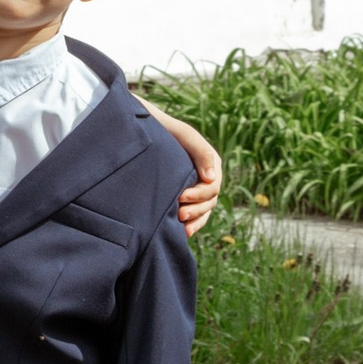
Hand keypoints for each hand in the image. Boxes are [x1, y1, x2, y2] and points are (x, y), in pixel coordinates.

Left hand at [140, 97, 221, 234]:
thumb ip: (202, 153)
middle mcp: (208, 178)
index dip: (199, 195)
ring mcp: (198, 189)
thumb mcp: (186, 136)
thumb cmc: (168, 131)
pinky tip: (183, 232)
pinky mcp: (187, 198)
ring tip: (182, 226)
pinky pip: (196, 215)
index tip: (181, 197)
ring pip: (204, 211)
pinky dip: (192, 224)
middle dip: (196, 210)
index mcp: (211, 164)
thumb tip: (211, 178)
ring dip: (195, 220)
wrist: (150, 131)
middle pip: (209, 201)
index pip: (212, 186)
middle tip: (179, 215)